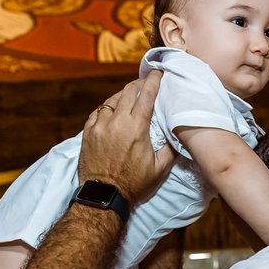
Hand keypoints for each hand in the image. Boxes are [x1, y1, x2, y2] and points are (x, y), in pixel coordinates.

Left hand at [79, 71, 175, 203]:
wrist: (104, 195)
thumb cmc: (134, 183)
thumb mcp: (160, 168)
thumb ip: (171, 148)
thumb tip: (180, 134)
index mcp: (136, 128)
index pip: (146, 95)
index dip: (153, 81)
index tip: (158, 72)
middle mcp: (117, 122)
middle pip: (128, 91)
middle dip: (138, 84)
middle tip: (145, 83)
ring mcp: (99, 126)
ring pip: (112, 100)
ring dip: (122, 95)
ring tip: (129, 96)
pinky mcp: (87, 132)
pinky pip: (98, 112)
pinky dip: (107, 108)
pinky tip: (112, 111)